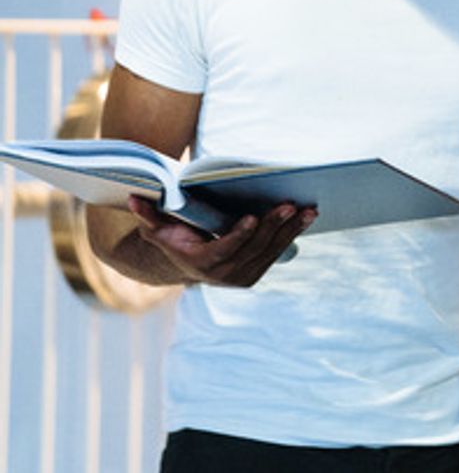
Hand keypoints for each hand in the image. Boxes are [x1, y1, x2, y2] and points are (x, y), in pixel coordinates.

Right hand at [128, 196, 315, 287]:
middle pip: (254, 247)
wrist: (186, 264)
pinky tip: (306, 217)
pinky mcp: (256, 272)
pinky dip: (292, 234)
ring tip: (308, 210)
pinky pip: (277, 252)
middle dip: (273, 225)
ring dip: (291, 229)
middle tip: (289, 205)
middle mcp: (225, 274)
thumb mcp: (158, 229)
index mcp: (202, 263)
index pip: (224, 249)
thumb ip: (148, 215)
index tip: (251, 217)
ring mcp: (243, 275)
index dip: (238, 235)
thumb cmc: (173, 239)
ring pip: (271, 250)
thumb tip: (133, 198)